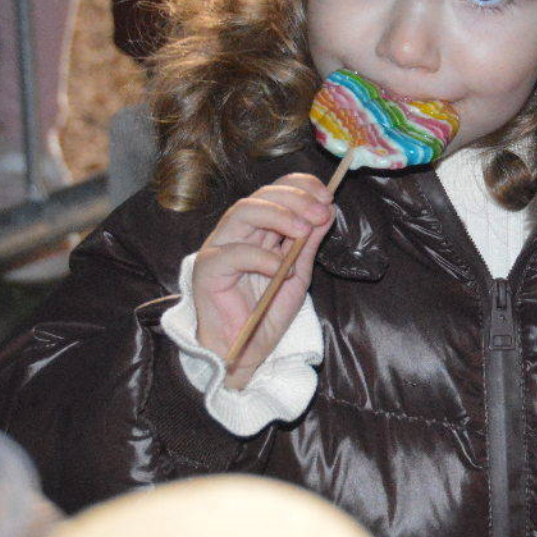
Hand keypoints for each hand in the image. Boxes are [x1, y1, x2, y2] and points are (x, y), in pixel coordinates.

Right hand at [190, 173, 333, 385]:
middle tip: (320, 212)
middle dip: (295, 199)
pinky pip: (234, 253)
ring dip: (279, 215)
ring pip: (243, 211)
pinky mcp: (209, 268)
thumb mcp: (298, 273)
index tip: (327, 196)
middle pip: (262, 196)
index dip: (300, 187)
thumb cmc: (267, 312)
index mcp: (258, 228)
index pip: (276, 192)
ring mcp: (220, 246)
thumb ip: (308, 243)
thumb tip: (328, 210)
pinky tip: (282, 269)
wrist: (246, 349)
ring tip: (303, 231)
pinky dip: (263, 257)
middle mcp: (238, 232)